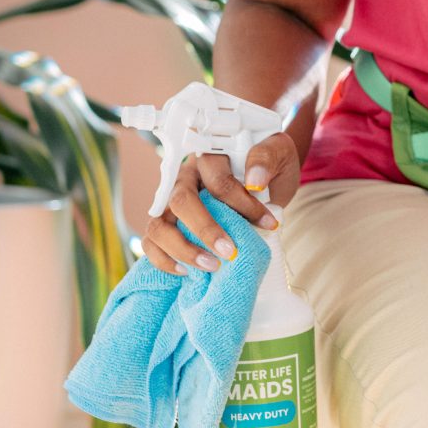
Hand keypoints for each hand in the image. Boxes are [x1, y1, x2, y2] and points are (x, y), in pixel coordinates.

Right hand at [140, 131, 299, 275]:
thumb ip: (266, 159)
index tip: (267, 223)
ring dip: (182, 249)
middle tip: (230, 252)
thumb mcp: (277, 154)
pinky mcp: (166, 223)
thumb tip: (255, 179)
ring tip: (212, 266)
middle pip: (181, 201)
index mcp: (209, 157)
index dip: (241, 203)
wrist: (265, 178)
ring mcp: (170, 201)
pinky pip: (151, 242)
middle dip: (205, 230)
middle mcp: (184, 177)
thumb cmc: (268, 166)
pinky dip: (163, 259)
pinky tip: (186, 272)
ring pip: (159, 225)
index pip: (217, 179)